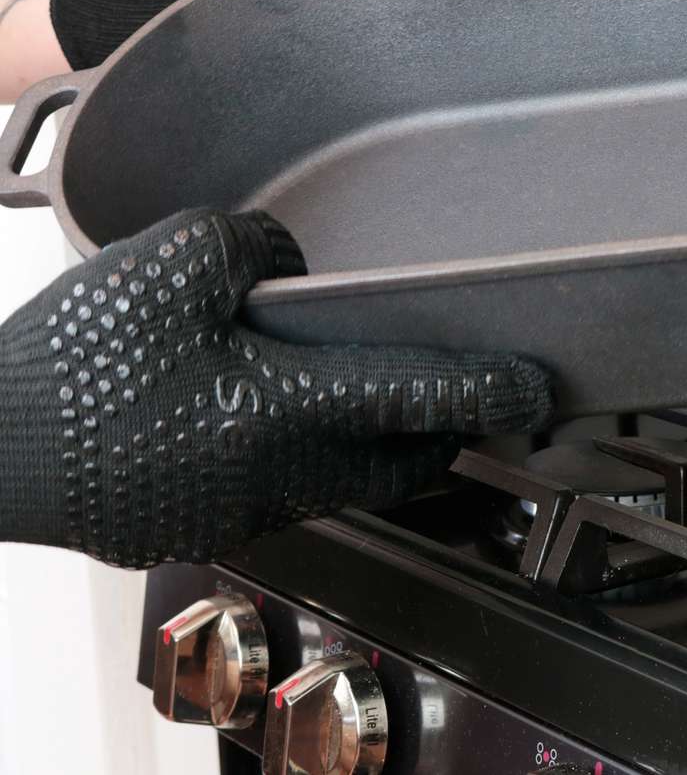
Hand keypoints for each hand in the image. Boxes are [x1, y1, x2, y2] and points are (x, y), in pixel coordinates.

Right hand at [0, 209, 551, 567]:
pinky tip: (275, 412)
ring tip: (371, 392)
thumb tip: (293, 269)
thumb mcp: (169, 264)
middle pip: (399, 460)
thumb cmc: (67, 365)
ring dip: (376, 442)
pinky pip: (289, 489)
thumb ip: (257, 251)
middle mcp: (274, 474)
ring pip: (347, 480)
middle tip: (460, 393)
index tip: (532, 388)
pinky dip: (311, 453)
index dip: (484, 390)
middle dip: (441, 430)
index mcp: (278, 409)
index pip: (415, 397)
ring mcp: (240, 510)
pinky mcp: (203, 522)